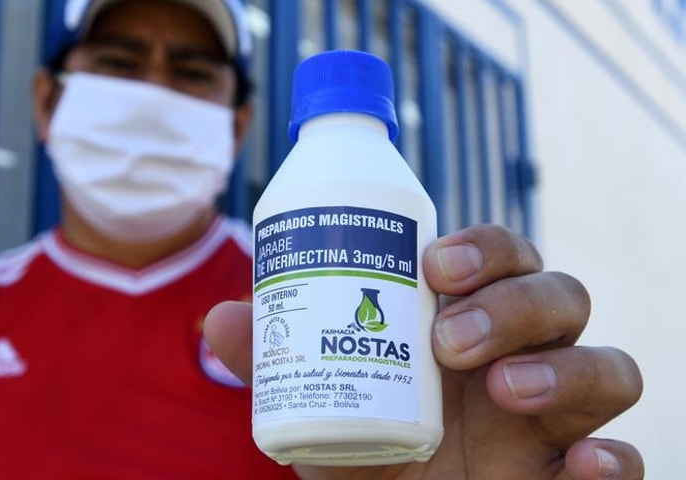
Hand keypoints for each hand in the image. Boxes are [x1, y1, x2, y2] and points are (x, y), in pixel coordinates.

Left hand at [205, 225, 643, 479]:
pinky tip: (576, 464)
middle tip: (449, 338)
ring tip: (503, 390)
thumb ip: (275, 361)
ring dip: (564, 368)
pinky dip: (613, 458)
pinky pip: (624, 458)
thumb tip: (219, 319)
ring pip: (608, 365)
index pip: (503, 258)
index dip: (484, 247)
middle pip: (560, 296)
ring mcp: (555, 416)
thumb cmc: (365, 445)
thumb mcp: (319, 400)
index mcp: (468, 319)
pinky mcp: (570, 474)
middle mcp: (524, 355)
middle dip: (513, 304)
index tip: (435, 262)